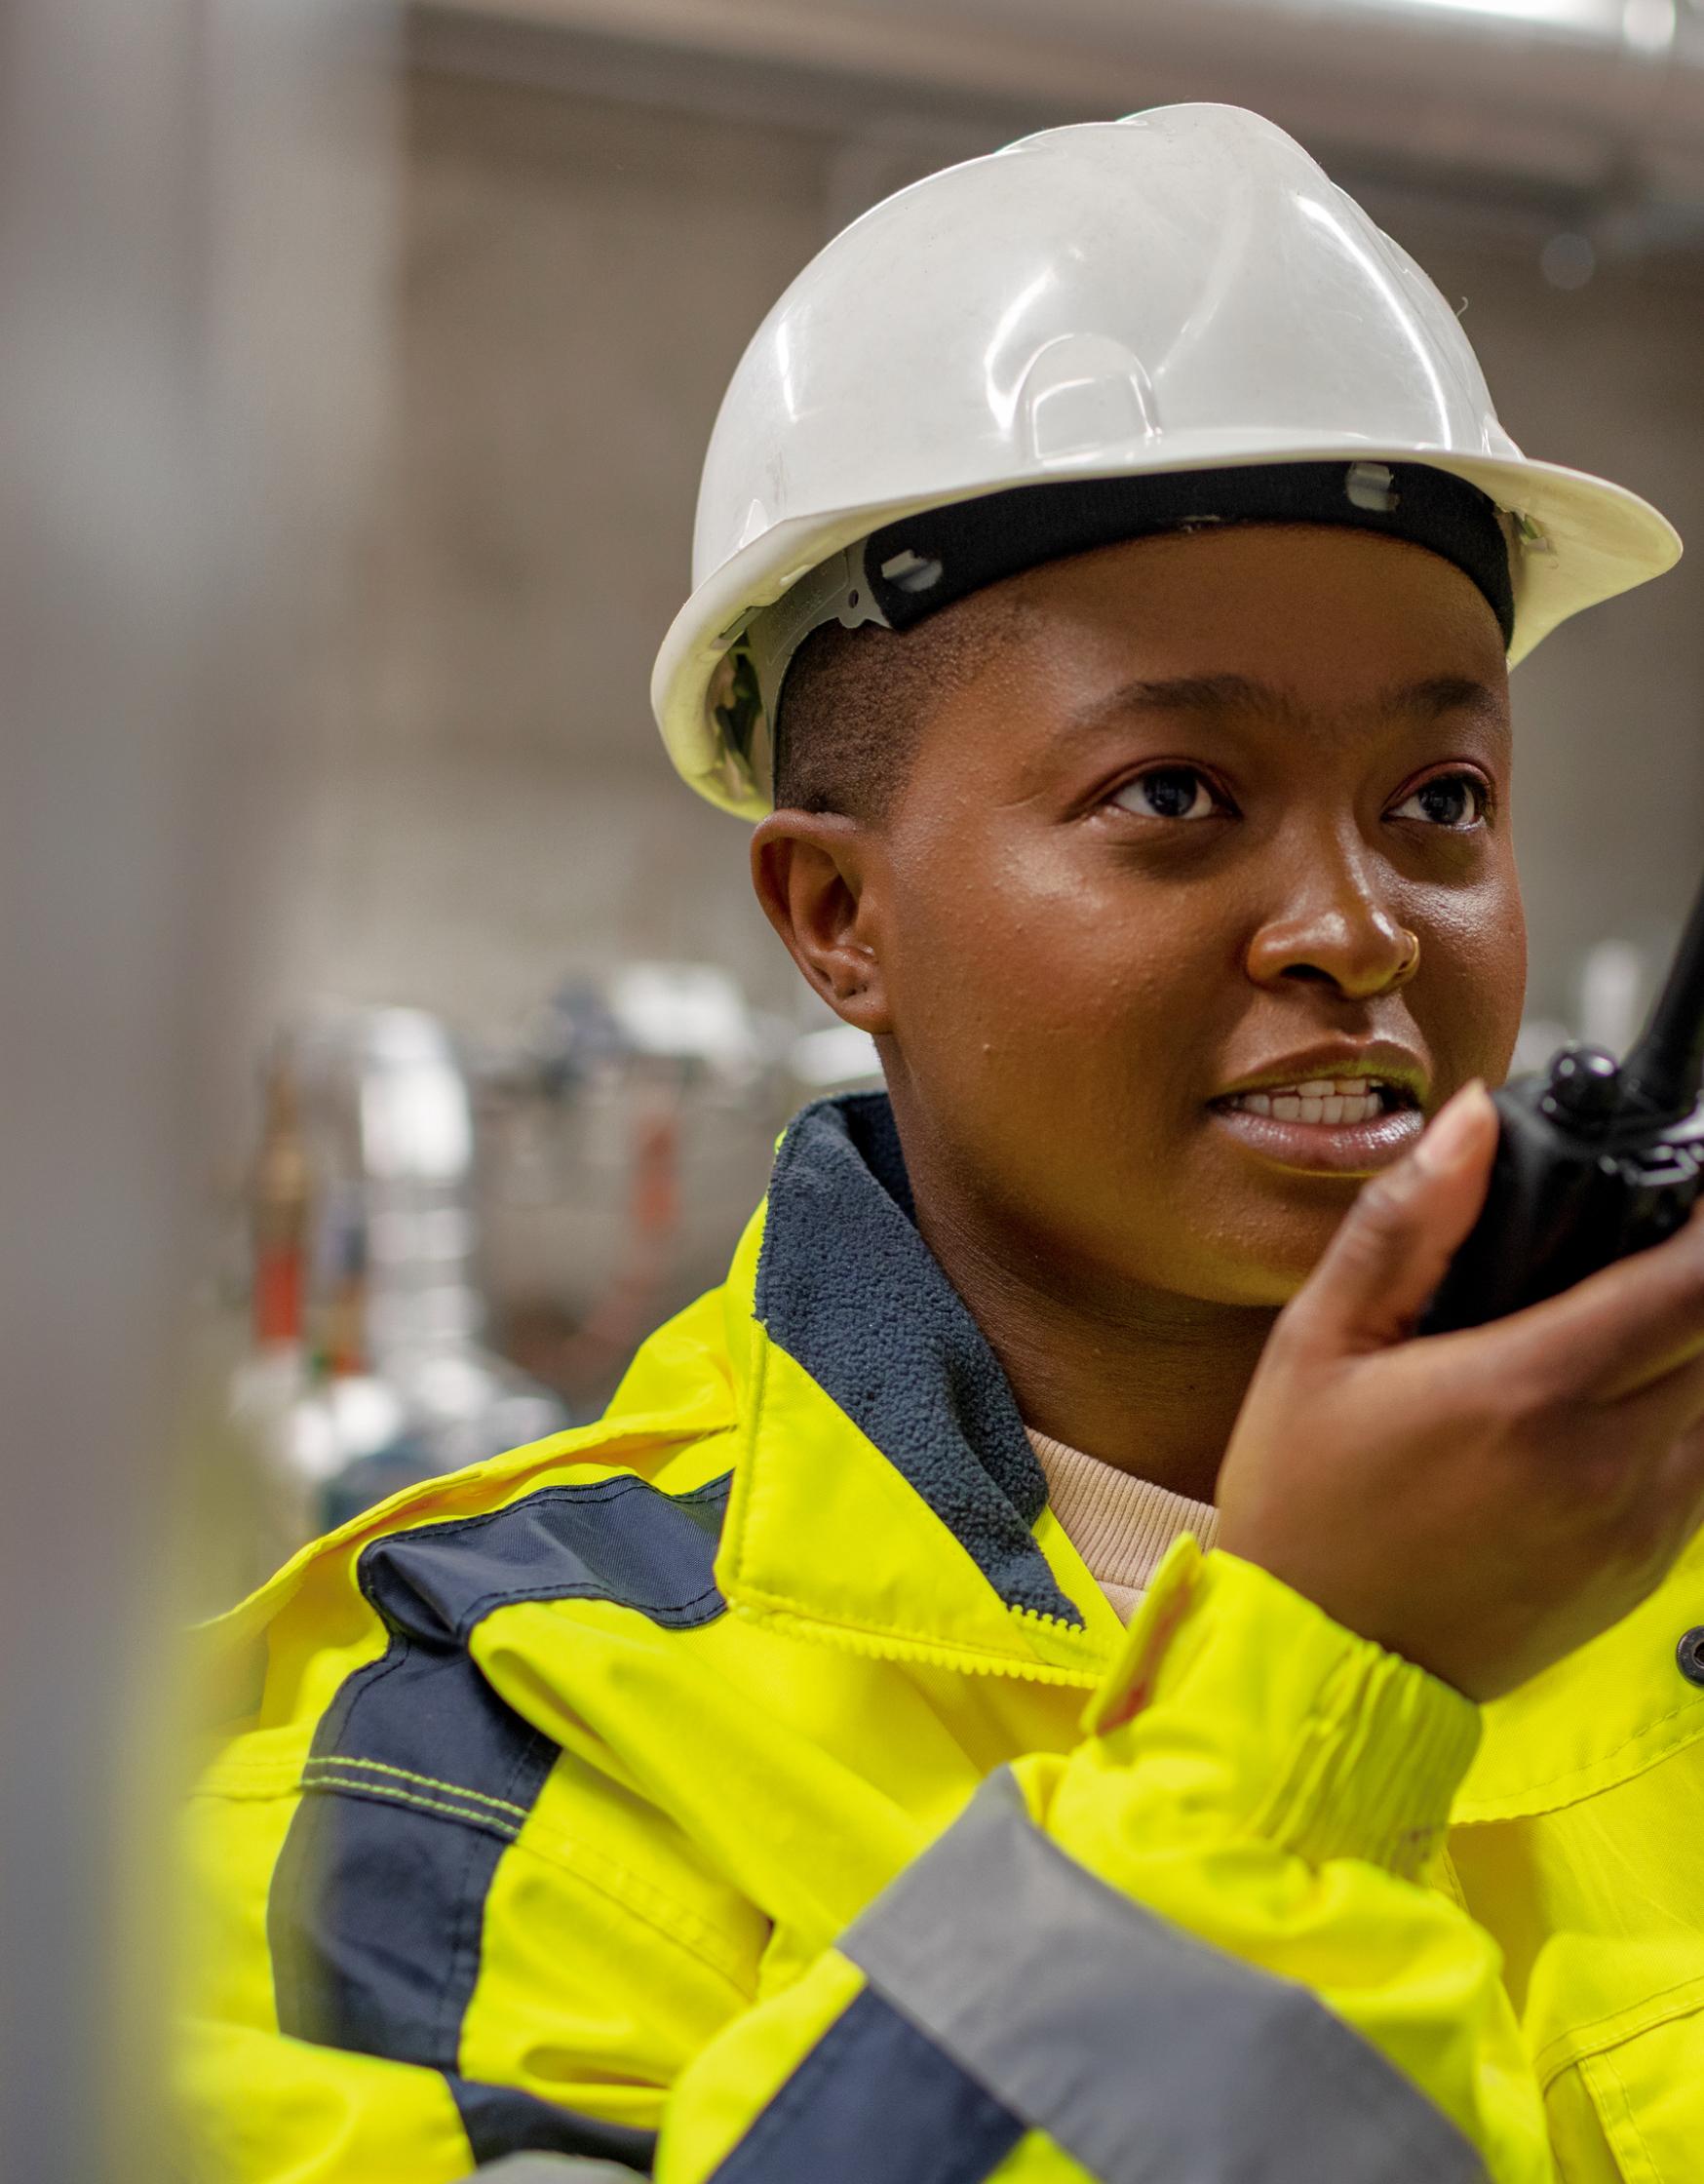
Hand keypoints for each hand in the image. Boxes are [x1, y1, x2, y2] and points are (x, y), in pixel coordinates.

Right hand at [1216, 1082, 1703, 1700]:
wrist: (1317, 1667)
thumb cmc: (1303, 1503)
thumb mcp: (1317, 1344)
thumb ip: (1405, 1226)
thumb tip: (1476, 1121)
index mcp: (1526, 1393)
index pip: (1688, 1282)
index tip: (1690, 1179)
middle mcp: (1606, 1463)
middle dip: (1692, 1277)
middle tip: (1638, 1241)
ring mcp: (1637, 1527)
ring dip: (1684, 1350)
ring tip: (1609, 1319)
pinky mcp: (1643, 1573)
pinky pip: (1698, 1468)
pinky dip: (1674, 1416)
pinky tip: (1596, 1402)